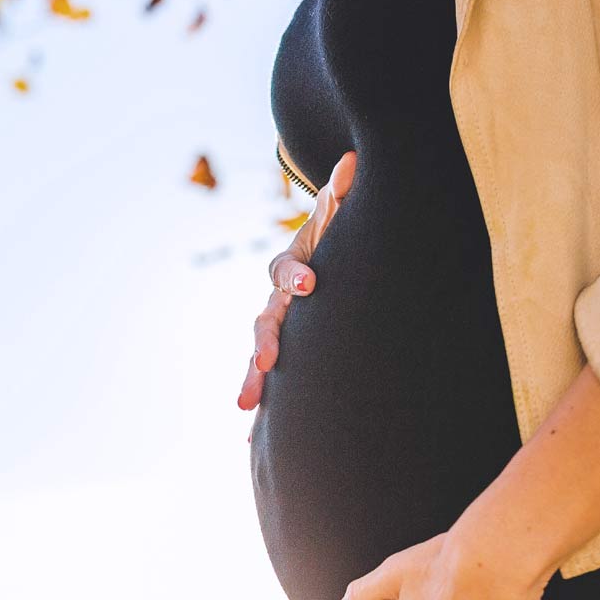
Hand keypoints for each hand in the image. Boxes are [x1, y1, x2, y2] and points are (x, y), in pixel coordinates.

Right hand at [237, 150, 355, 411]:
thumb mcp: (339, 221)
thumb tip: (352, 159)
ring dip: (253, 380)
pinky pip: (270, 384)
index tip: (311, 284)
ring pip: (259, 356)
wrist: (322, 268)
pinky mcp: (282, 358)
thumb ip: (342, 197)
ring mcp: (275, 331)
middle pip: (264, 321)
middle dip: (264, 342)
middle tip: (266, 362)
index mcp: (293, 267)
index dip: (297, 275)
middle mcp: (277, 301)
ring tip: (246, 407)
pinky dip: (263, 410)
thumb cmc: (337, 245)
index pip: (288, 269)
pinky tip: (250, 440)